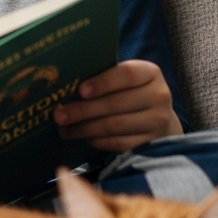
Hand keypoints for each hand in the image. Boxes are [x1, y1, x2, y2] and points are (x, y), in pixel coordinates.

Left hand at [53, 60, 182, 153]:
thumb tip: (66, 84)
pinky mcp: (150, 143)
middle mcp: (159, 96)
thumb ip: (104, 78)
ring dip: (84, 128)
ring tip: (64, 129)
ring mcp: (157, 122)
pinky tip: (83, 138)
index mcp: (150, 73)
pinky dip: (96, 141)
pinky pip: (117, 143)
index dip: (102, 82)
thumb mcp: (125, 80)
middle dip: (83, 110)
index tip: (80, 90)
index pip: (127, 74)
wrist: (159, 119)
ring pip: (114, 126)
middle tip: (59, 115)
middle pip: (116, 103)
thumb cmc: (132, 93)